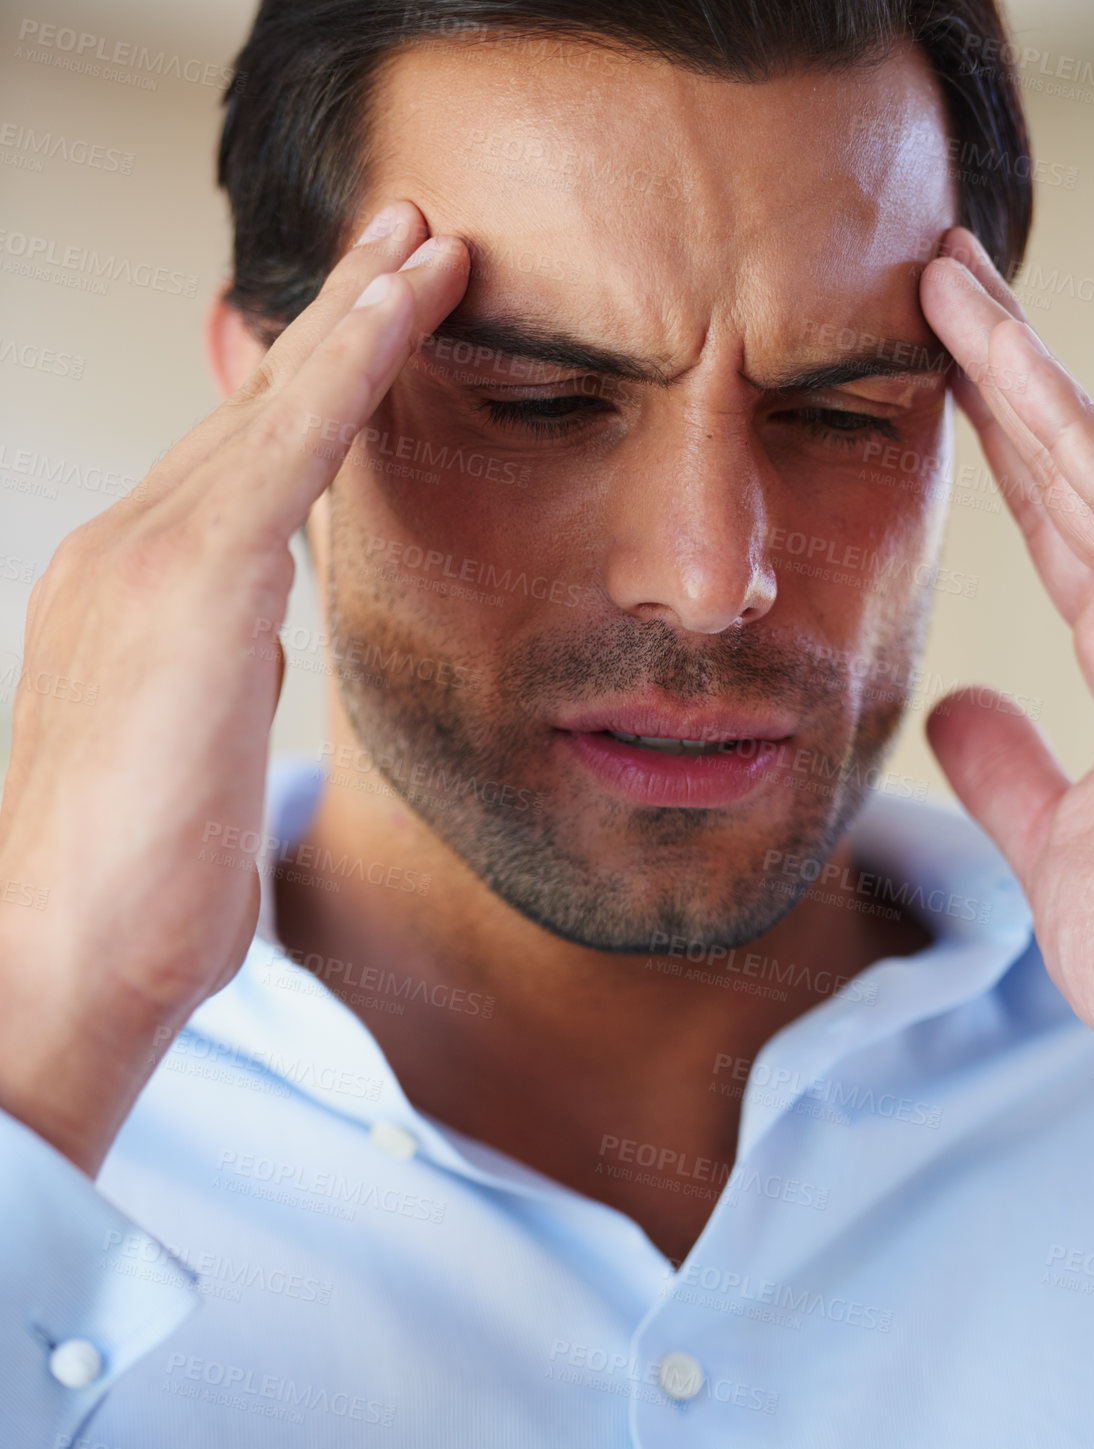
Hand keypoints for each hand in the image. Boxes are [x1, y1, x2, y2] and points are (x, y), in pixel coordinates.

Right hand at [0, 202, 469, 1175]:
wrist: (70, 964)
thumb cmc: (140, 896)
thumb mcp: (195, 757)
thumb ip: (223, 677)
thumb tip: (263, 642)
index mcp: (129, 598)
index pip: (231, 472)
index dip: (305, 396)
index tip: (368, 333)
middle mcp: (121, 552)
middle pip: (248, 416)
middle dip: (332, 325)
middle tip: (404, 242)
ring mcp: (141, 558)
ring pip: (271, 411)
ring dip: (357, 320)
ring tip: (425, 245)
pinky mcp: (186, 583)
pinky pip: (287, 448)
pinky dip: (351, 369)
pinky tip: (406, 308)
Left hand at [919, 226, 1093, 1055]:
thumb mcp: (1064, 856)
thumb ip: (1013, 778)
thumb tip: (955, 708)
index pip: (1063, 528)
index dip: (1003, 449)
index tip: (936, 377)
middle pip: (1073, 469)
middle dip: (1000, 373)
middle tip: (932, 276)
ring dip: (1016, 366)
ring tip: (944, 274)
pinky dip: (1059, 428)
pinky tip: (996, 350)